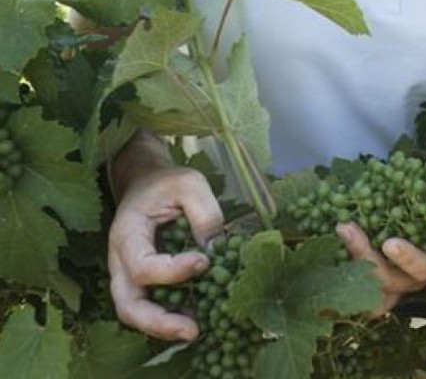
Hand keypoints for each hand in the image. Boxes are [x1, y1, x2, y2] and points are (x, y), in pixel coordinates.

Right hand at [107, 165, 222, 340]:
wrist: (146, 183)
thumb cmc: (167, 183)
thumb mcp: (190, 183)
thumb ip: (204, 212)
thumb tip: (214, 249)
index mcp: (127, 235)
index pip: (142, 266)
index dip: (172, 271)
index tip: (204, 261)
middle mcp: (120, 262)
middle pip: (128, 305)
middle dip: (158, 322)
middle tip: (192, 330)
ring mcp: (129, 275)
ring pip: (135, 313)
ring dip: (163, 327)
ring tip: (196, 331)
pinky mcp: (143, 282)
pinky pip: (150, 307)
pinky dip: (170, 317)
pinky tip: (197, 317)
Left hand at [337, 153, 425, 316]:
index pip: (422, 266)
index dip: (407, 257)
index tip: (389, 243)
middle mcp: (412, 278)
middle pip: (386, 279)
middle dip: (363, 254)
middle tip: (345, 227)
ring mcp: (391, 284)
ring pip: (366, 288)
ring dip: (346, 263)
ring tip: (335, 231)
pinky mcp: (373, 283)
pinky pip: (354, 289)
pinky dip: (338, 276)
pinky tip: (323, 252)